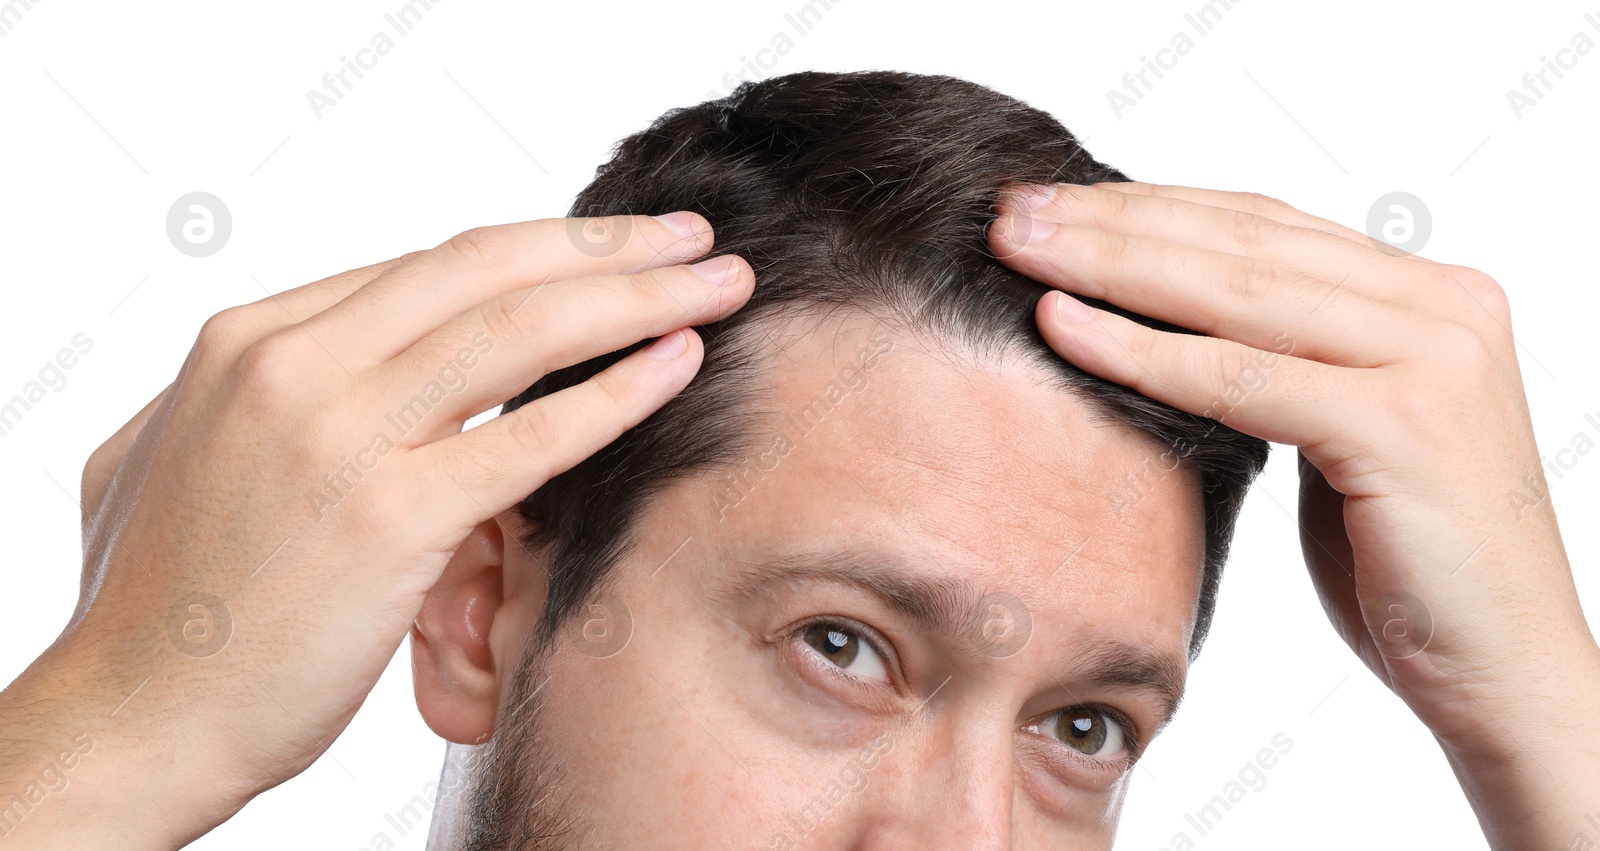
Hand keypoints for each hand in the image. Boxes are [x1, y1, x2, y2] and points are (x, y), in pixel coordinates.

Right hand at [0, 213, 752, 848]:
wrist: (129, 719)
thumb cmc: (166, 605)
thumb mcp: (185, 453)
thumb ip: (267, 391)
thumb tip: (343, 358)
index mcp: (248, 338)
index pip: (429, 266)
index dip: (541, 250)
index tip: (613, 252)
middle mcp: (288, 363)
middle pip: (487, 269)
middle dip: (608, 245)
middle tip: (694, 236)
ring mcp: (334, 433)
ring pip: (520, 330)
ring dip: (637, 296)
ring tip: (718, 282)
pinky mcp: (383, 516)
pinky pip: (529, 436)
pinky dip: (617, 392)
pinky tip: (679, 363)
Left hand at [990, 181, 1599, 848]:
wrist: (1505, 674)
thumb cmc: (1409, 566)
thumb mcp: (1340, 435)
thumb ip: (1287, 363)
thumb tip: (1175, 320)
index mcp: (1428, 296)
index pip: (1263, 226)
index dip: (1151, 207)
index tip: (1055, 203)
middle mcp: (1441, 306)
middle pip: (1241, 242)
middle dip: (1114, 219)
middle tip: (1012, 209)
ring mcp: (1431, 357)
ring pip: (1234, 292)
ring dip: (1109, 264)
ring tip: (1016, 249)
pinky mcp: (1403, 422)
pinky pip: (1240, 378)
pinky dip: (1142, 350)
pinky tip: (1062, 326)